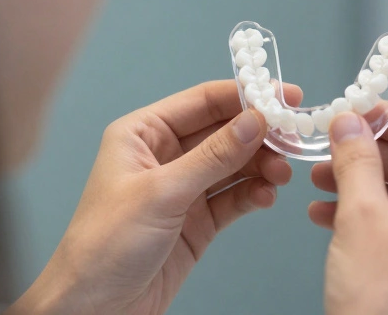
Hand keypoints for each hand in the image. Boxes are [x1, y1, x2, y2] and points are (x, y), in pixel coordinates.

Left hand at [10, 80, 298, 314]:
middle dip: (260, 134)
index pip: (202, 102)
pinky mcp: (197, 221)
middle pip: (225, 131)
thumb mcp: (161, 193)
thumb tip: (254, 121)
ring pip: (235, 165)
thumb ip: (213, 156)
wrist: (95, 309)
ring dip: (262, 165)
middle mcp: (164, 156)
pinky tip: (266, 196)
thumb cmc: (104, 245)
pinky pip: (234, 197)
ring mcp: (183, 189)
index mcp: (143, 134)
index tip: (285, 97)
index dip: (245, 95)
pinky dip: (254, 194)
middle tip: (292, 138)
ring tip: (281, 174)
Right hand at [309, 107, 387, 314]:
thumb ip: (355, 160)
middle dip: (369, 152)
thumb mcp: (361, 217)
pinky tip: (327, 216)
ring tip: (318, 182)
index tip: (356, 111)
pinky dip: (368, 214)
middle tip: (329, 146)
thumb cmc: (385, 304)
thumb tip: (350, 123)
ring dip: (363, 183)